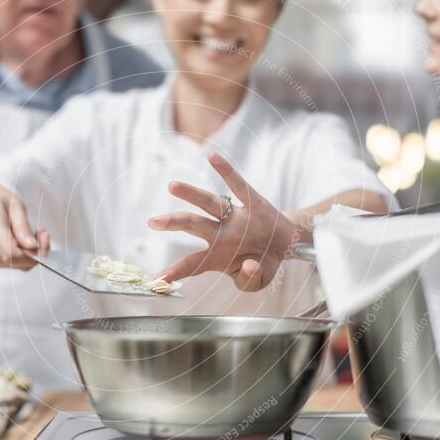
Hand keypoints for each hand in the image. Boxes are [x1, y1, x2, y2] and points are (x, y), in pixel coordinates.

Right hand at [0, 178, 49, 270]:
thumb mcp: (14, 203)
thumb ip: (23, 226)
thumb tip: (33, 247)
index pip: (12, 254)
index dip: (33, 253)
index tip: (43, 238)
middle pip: (17, 262)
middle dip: (35, 251)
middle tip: (41, 232)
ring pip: (16, 265)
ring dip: (28, 252)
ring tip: (27, 232)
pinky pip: (10, 264)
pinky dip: (20, 254)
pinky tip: (18, 239)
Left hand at [148, 152, 301, 291]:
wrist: (286, 246)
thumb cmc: (263, 265)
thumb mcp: (258, 282)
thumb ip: (251, 279)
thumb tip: (249, 266)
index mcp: (218, 256)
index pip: (193, 264)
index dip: (176, 271)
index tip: (156, 279)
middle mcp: (222, 234)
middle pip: (193, 225)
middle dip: (173, 223)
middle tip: (153, 221)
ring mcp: (236, 217)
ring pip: (210, 203)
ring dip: (192, 194)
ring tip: (172, 186)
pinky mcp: (254, 203)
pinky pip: (238, 185)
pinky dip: (226, 171)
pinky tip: (212, 157)